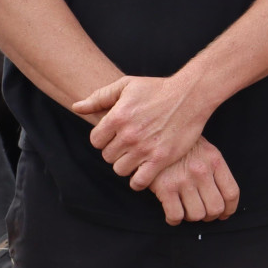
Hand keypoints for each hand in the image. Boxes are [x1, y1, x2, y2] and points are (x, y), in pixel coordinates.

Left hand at [74, 73, 213, 190]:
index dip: (104, 139)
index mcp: (117, 116)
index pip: (95, 141)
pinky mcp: (160, 159)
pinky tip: (143, 170)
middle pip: (107, 156)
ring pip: (120, 170)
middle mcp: (129, 134)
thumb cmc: (157, 89)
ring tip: (136, 155)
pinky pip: (139, 182)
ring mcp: (145, 148)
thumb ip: (99, 97)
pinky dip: (138, 180)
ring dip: (126, 164)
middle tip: (128, 144)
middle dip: (115, 151)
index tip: (114, 135)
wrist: (190, 96)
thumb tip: (76, 107)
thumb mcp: (126, 85)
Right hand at [148, 138, 239, 225]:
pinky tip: (172, 213)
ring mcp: (183, 179)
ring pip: (196, 215)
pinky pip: (175, 215)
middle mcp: (201, 170)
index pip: (231, 193)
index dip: (229, 209)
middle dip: (209, 216)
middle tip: (202, 213)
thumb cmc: (179, 146)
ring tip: (185, 210)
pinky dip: (174, 219)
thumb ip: (215, 170)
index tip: (224, 214)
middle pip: (216, 208)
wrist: (152, 135)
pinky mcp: (164, 187)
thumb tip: (224, 199)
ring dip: (191, 217)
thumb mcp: (203, 149)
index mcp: (214, 160)